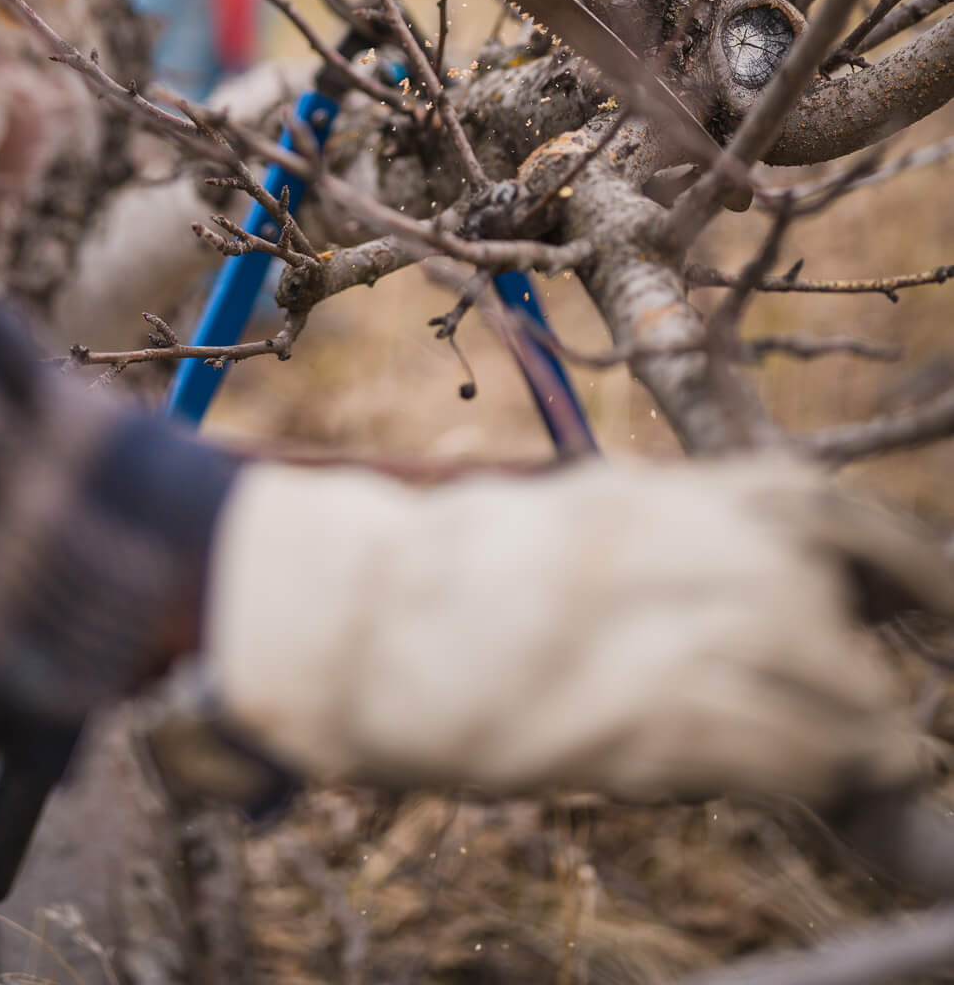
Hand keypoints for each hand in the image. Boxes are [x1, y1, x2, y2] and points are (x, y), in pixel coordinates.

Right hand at [203, 454, 953, 806]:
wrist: (373, 619)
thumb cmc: (484, 578)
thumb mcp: (606, 529)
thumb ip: (701, 551)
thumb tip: (809, 605)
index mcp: (673, 490)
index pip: (833, 510)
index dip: (914, 567)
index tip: (948, 611)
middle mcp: (681, 538)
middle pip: (836, 606)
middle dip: (872, 670)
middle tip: (893, 718)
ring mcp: (663, 619)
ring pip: (830, 679)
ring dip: (860, 730)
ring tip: (863, 756)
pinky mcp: (645, 709)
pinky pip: (782, 752)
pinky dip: (824, 771)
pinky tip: (833, 780)